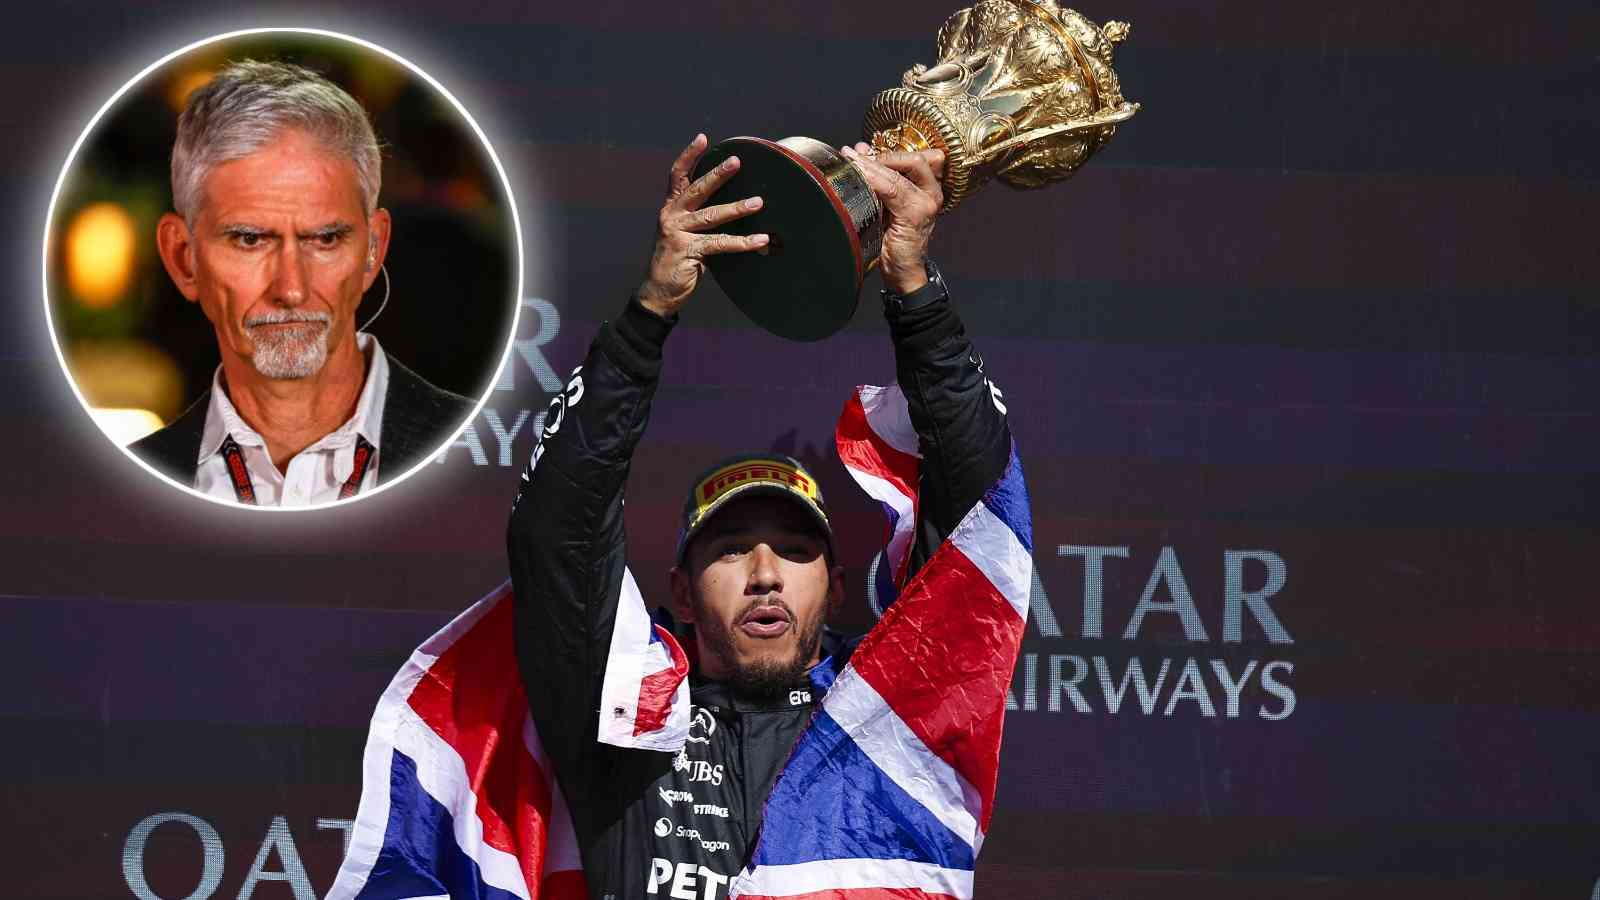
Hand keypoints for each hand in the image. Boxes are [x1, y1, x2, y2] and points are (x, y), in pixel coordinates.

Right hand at [636, 134, 768, 316]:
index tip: (703, 138)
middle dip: (718, 174)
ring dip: (737, 208)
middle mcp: (671, 216)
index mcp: (670, 208)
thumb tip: (732, 207)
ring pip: (711, 216)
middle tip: (737, 161)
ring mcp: (678, 233)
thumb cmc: (676, 262)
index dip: (689, 156)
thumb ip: (699, 220)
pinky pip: (720, 244)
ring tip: (758, 202)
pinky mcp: (688, 251)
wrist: (658, 292)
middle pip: (696, 189)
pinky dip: (742, 243)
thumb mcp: (684, 234)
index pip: (678, 175)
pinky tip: (760, 241)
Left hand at [840, 144, 944, 294]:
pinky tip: (858, 176)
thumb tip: (861, 151)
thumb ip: (880, 178)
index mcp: (929, 188)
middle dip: (883, 155)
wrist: (902, 272)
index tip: (862, 151)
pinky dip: (873, 180)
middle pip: (915, 159)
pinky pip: (892, 189)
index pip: (917, 157)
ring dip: (871, 166)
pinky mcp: (915, 215)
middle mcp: (932, 193)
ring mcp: (926, 204)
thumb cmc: (893, 239)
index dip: (889, 151)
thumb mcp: (887, 203)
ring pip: (900, 173)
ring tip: (851, 161)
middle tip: (857, 157)